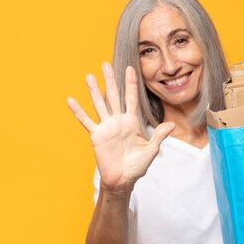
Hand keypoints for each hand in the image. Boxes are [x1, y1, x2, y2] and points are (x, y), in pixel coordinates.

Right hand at [66, 62, 175, 191]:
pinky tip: (71, 100)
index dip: (130, 84)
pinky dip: (78, 111)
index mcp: (132, 122)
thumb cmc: (137, 166)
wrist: (123, 179)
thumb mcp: (151, 150)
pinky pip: (86, 121)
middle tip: (105, 64)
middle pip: (114, 96)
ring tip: (89, 76)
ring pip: (99, 104)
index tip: (130, 68)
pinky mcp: (96, 136)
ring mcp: (106, 127)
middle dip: (111, 80)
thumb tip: (172, 125)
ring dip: (94, 91)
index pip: (131, 99)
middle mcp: (118, 121)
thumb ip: (159, 136)